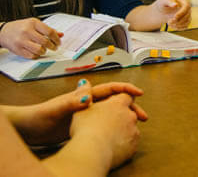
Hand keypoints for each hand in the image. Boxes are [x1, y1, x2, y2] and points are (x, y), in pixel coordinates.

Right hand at [0, 18, 61, 58]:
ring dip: (45, 51)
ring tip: (44, 49)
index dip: (57, 38)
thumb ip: (48, 29)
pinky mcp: (18, 50)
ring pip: (39, 50)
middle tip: (54, 47)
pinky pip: (32, 56)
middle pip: (45, 42)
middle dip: (53, 46)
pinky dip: (37, 55)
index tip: (59, 42)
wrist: (4, 32)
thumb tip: (61, 34)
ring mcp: (21, 41)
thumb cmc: (21, 27)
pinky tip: (37, 52)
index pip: (49, 32)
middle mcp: (27, 31)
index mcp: (33, 23)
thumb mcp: (34, 24)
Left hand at [11, 79, 145, 145]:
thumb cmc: (40, 116)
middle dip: (131, 106)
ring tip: (137, 126)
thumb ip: (71, 101)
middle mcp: (88, 103)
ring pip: (112, 114)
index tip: (139, 93)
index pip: (111, 88)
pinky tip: (121, 135)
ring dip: (125, 118)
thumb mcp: (57, 109)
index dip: (126, 89)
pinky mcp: (84, 127)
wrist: (29, 129)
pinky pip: (105, 125)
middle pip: (115, 102)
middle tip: (143, 116)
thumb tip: (88, 96)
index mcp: (84, 95)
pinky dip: (116, 128)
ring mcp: (87, 115)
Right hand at [69, 93, 141, 169]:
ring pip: (131, 127)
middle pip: (130, 111)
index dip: (123, 97)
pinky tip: (115, 146)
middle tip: (118, 121)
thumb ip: (85, 96)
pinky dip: (125, 142)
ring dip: (125, 129)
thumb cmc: (84, 129)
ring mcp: (133, 129)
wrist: (91, 152)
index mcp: (118, 103)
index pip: (125, 96)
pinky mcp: (134, 144)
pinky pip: (132, 141)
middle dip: (125, 115)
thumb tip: (84, 83)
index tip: (127, 98)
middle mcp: (129, 114)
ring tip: (111, 136)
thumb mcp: (81, 110)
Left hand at [153, 0, 190, 29]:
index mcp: (183, 0)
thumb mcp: (163, 0)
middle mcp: (187, 7)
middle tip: (169, 22)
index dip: (182, 13)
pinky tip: (172, 26)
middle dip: (178, 20)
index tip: (175, 17)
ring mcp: (187, 14)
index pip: (187, 6)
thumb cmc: (163, 3)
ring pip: (187, 21)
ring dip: (178, 25)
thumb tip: (176, 5)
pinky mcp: (186, 21)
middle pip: (187, 15)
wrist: (163, 9)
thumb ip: (169, 1)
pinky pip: (185, 26)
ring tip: (169, 23)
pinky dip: (178, 28)